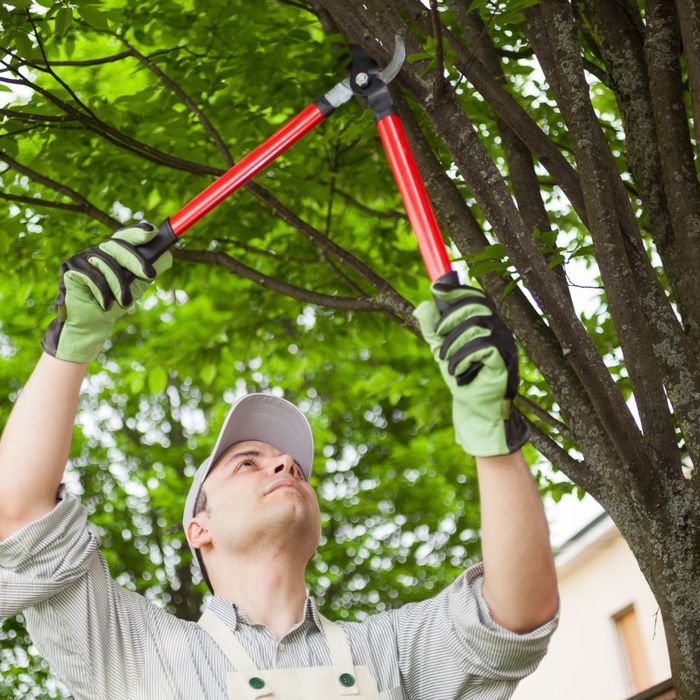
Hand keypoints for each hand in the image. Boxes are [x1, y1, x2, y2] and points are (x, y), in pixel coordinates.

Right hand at [41, 223, 172, 362]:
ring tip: (125, 303)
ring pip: (106, 263)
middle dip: (136, 261)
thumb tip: (168, 255)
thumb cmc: (115, 303)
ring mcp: (81, 258)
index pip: (125, 236)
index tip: (152, 231)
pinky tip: (105, 304)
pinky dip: (102, 292)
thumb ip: (148, 270)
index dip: (137, 231)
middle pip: (117, 245)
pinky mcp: (69, 268)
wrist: (92, 325)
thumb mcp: (136, 286)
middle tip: (150, 275)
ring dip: (119, 286)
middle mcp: (96, 251)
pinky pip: (91, 275)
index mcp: (112, 253)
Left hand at [413, 276, 527, 455]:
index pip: (476, 297)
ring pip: (477, 326)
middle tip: (438, 336)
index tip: (436, 289)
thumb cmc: (462, 377)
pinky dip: (463, 358)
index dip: (457, 290)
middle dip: (451, 318)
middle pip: (476, 306)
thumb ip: (433, 329)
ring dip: (454, 343)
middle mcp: (499, 330)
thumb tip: (423, 305)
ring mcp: (506, 344)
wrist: (475, 408)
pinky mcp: (506, 360)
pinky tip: (458, 371)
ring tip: (446, 361)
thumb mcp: (441, 350)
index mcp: (486, 324)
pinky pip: (482, 347)